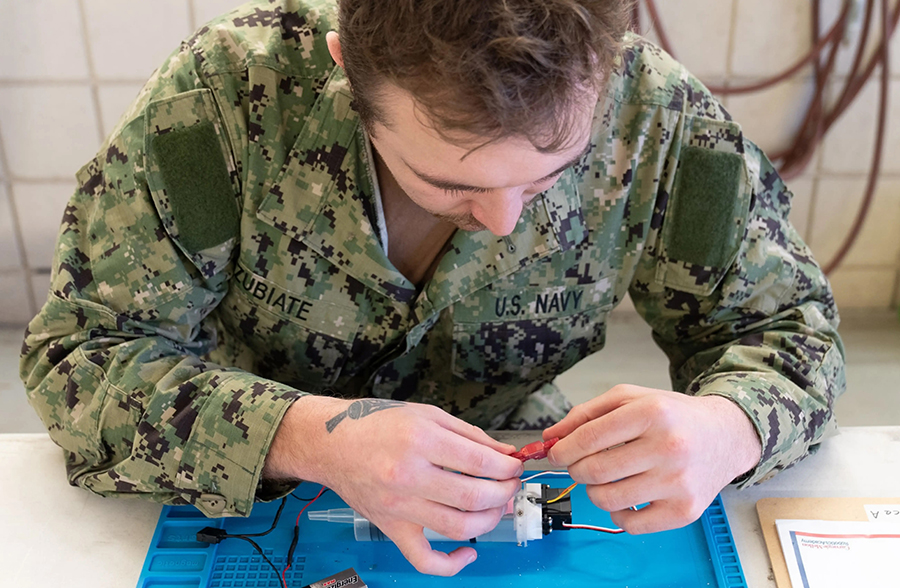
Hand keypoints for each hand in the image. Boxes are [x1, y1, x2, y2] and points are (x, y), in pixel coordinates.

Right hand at [265, 396, 523, 575]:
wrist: (329, 443)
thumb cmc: (377, 423)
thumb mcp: (426, 414)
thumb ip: (469, 434)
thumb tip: (504, 455)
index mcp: (420, 439)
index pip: (480, 463)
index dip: (507, 467)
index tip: (515, 466)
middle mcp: (409, 475)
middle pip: (473, 497)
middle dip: (504, 493)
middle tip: (510, 485)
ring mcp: (399, 506)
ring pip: (457, 527)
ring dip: (488, 521)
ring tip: (496, 507)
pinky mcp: (391, 528)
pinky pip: (423, 559)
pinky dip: (451, 564)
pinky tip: (468, 552)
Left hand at [544, 385, 760, 533]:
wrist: (725, 436)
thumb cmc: (673, 416)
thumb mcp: (631, 398)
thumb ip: (587, 413)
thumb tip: (550, 436)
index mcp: (652, 413)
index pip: (589, 438)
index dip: (563, 449)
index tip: (555, 452)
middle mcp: (668, 447)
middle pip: (595, 470)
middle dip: (576, 469)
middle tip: (580, 464)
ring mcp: (678, 483)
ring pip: (608, 499)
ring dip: (594, 491)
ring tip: (604, 478)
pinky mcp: (685, 511)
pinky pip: (631, 524)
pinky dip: (617, 513)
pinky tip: (625, 496)